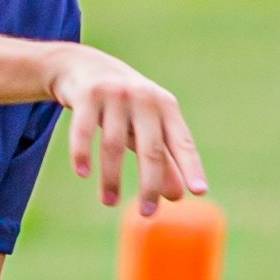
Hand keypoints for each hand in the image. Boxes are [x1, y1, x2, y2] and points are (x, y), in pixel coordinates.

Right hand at [48, 43, 207, 215]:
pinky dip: (82, 153)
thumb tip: (178, 196)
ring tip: (110, 202)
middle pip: (150, 148)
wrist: (83, 65)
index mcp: (165, 106)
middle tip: (148, 213)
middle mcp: (144, 98)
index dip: (190, 167)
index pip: (181, 142)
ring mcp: (114, 95)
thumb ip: (163, 158)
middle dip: (150, 183)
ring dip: (111, 178)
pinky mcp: (86, 95)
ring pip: (113, 144)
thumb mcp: (146, 126)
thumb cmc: (123, 104)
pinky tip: (83, 173)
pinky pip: (83, 130)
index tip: (198, 191)